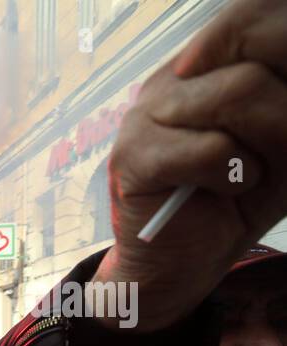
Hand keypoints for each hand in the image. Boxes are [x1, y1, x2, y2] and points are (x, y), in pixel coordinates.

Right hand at [94, 0, 286, 328]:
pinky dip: (232, 175)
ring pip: (241, 92)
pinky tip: (218, 191)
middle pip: (259, 52)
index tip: (284, 108)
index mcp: (213, 64)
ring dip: (263, 146)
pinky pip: (213, 149)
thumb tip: (274, 81)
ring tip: (243, 174)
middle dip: (285, 112)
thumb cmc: (242, 197)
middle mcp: (176, 78)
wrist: (185, 263)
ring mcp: (147, 112)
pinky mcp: (132, 154)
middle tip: (272, 154)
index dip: (284, 42)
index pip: (255, 15)